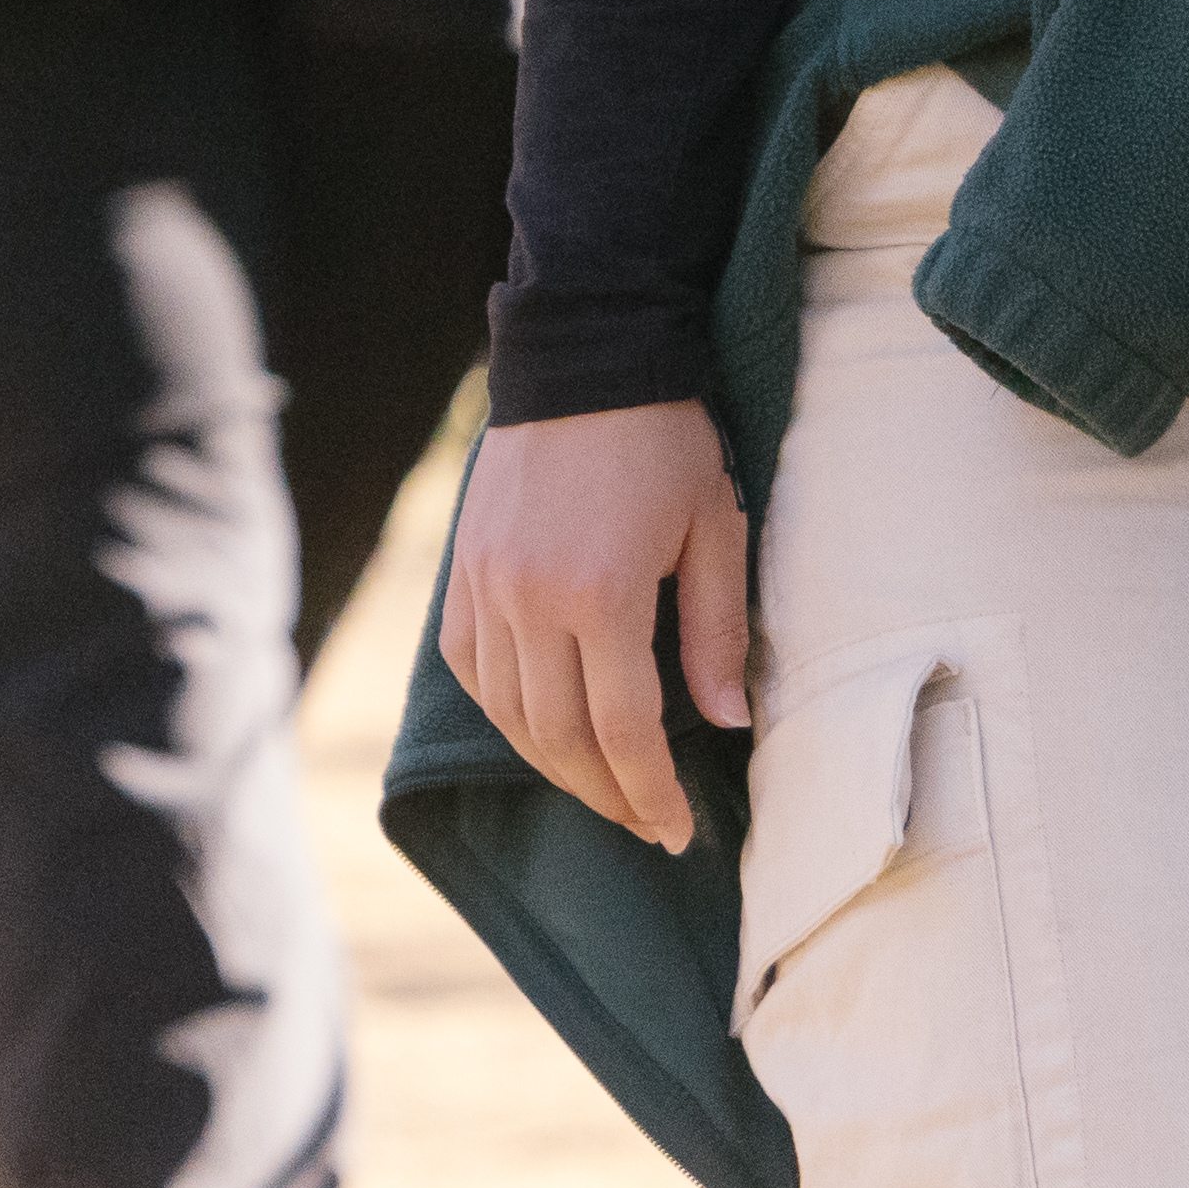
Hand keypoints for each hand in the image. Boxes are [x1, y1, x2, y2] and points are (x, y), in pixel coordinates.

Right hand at [433, 399, 752, 853]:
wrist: (582, 356)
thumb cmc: (664, 441)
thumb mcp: (716, 530)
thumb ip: (715, 632)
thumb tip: (727, 722)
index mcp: (600, 594)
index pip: (623, 730)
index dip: (651, 793)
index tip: (678, 831)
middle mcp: (528, 599)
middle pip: (560, 735)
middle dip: (606, 794)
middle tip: (646, 824)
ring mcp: (485, 584)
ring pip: (507, 710)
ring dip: (553, 763)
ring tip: (600, 787)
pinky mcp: (461, 567)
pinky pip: (469, 665)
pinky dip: (502, 710)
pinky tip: (537, 727)